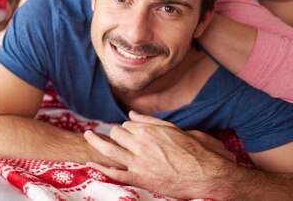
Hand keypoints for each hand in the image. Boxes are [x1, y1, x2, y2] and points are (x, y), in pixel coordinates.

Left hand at [83, 111, 234, 198]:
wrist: (205, 175)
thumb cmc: (193, 151)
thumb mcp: (174, 130)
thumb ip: (150, 121)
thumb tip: (131, 115)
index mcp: (149, 131)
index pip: (127, 125)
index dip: (126, 129)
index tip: (127, 132)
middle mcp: (141, 144)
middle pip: (117, 135)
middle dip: (113, 134)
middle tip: (111, 137)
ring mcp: (139, 162)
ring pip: (109, 149)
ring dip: (95, 141)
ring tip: (87, 135)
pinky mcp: (140, 178)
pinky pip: (115, 173)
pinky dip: (101, 167)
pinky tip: (91, 162)